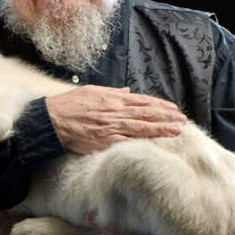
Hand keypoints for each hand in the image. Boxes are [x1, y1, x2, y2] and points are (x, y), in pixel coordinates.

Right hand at [45, 85, 187, 153]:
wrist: (51, 121)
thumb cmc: (68, 106)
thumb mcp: (90, 91)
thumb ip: (111, 92)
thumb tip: (126, 91)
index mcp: (112, 99)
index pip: (142, 101)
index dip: (159, 105)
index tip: (173, 108)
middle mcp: (115, 111)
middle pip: (146, 113)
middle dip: (166, 116)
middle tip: (183, 119)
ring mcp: (111, 127)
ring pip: (141, 127)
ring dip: (161, 128)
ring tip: (177, 129)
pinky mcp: (105, 141)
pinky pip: (128, 141)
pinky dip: (143, 141)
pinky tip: (156, 142)